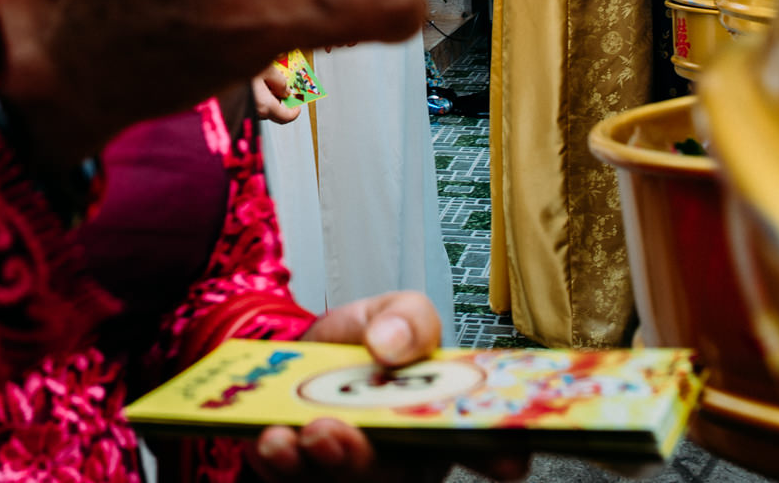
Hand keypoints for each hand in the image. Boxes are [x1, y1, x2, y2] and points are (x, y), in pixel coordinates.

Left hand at [251, 293, 528, 481]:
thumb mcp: (392, 312)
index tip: (507, 456)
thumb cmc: (363, 344)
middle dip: (365, 462)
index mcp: (441, 420)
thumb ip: (409, 319)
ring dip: (318, 465)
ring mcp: (359, 476)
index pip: (489, 448)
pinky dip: (282, 467)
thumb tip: (390, 343)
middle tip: (333, 433)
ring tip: (295, 435)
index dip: (503, 454)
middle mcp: (407, 460)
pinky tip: (271, 441)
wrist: (299, 357)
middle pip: (401, 479)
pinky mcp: (310, 482)